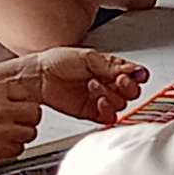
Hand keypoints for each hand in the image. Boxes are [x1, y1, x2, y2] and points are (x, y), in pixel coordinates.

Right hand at [0, 78, 45, 165]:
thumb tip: (12, 98)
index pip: (25, 92)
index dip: (22, 101)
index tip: (18, 106)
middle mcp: (3, 109)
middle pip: (35, 112)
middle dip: (28, 117)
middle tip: (18, 121)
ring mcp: (4, 130)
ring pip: (31, 132)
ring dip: (22, 134)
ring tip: (7, 134)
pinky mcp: (2, 150)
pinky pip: (20, 148)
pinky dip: (13, 148)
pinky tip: (0, 145)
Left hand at [11, 48, 147, 120]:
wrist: (38, 77)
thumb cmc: (57, 61)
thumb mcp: (88, 57)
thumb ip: (112, 66)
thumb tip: (135, 70)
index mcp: (108, 67)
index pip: (133, 74)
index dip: (134, 77)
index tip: (130, 75)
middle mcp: (106, 83)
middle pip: (131, 92)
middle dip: (127, 88)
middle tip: (117, 82)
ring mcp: (99, 99)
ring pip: (120, 105)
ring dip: (112, 97)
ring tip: (96, 87)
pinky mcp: (90, 113)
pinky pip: (108, 117)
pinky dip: (107, 111)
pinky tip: (99, 102)